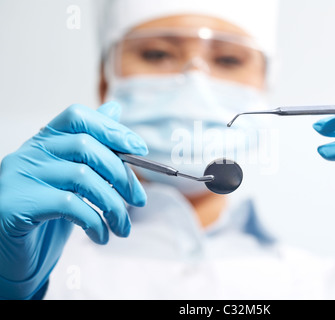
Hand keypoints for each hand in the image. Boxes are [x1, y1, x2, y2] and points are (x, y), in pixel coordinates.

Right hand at [0, 101, 147, 298]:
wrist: (10, 255)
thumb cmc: (48, 214)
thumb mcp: (73, 179)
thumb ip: (93, 149)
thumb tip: (115, 109)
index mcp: (44, 141)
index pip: (78, 116)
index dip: (112, 129)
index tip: (140, 150)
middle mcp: (29, 153)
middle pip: (85, 146)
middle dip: (121, 174)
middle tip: (140, 201)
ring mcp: (19, 177)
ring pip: (81, 177)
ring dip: (113, 205)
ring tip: (123, 227)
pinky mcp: (15, 205)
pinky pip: (69, 205)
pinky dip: (95, 222)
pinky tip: (102, 237)